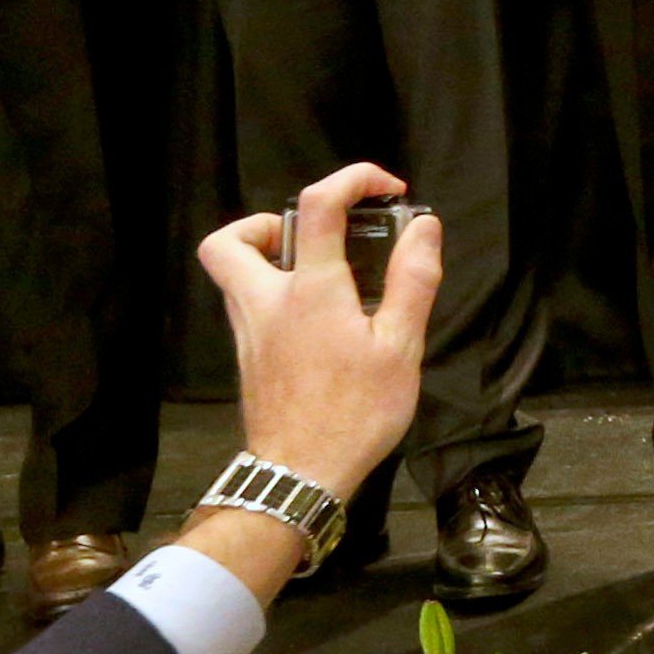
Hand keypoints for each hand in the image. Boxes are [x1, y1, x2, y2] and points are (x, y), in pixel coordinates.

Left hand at [185, 162, 435, 604]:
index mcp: (310, 290)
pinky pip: (247, 306)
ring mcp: (249, 332)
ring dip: (268, 257)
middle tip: (315, 236)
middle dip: (266, 222)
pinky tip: (317, 319)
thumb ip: (413, 280)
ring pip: (232, 274)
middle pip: (230, 240)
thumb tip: (423, 228)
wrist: (299, 474)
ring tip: (321, 274)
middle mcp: (267, 302)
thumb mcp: (401, 348)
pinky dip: (275, 294)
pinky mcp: (248, 358)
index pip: (317, 205)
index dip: (353, 180)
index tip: (388, 190)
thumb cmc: (354, 414)